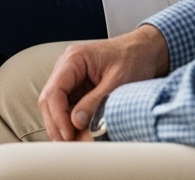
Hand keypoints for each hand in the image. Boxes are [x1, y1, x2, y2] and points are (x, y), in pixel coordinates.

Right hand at [38, 25, 169, 141]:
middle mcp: (67, 68)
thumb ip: (96, 101)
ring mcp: (72, 79)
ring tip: (76, 143)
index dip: (58, 116)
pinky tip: (80, 135)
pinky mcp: (79, 89)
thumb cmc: (133, 58)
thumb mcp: (117, 81)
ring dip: (63, 126)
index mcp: (74, 59)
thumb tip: (77, 123)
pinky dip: (71, 123)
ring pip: (55, 106)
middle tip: (70, 144)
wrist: (145, 51)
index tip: (69, 135)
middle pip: (49, 100)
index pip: (54, 91)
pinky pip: (68, 108)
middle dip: (57, 124)